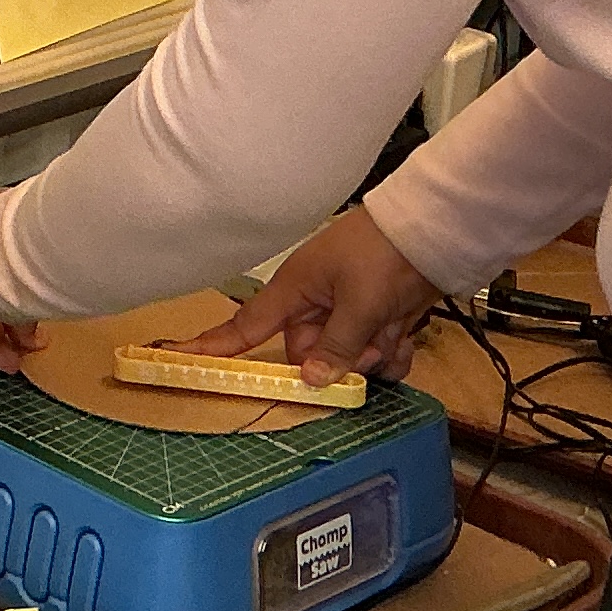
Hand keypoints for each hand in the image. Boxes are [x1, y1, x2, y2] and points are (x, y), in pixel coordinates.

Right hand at [185, 207, 440, 384]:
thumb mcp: (358, 303)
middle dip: (340, 361)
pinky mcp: (376, 317)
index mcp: (296, 290)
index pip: (245, 326)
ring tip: (392, 336)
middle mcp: (316, 303)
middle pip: (308, 355)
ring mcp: (347, 310)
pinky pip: (374, 353)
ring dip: (372, 357)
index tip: (176, 360)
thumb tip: (310, 379)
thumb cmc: (386, 255)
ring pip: (346, 359)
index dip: (214, 346)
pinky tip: (406, 338)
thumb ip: (335, 346)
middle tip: (370, 348)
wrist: (435, 231)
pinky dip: (391, 352)